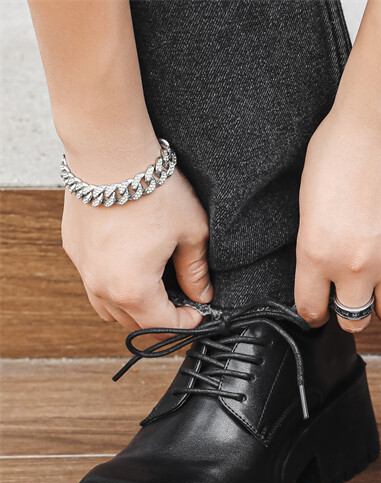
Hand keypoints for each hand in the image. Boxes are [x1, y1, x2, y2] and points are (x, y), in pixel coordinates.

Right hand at [61, 141, 210, 331]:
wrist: (110, 152)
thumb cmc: (153, 190)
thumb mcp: (192, 234)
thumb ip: (196, 272)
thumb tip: (201, 295)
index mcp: (133, 290)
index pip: (163, 327)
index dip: (188, 325)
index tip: (200, 313)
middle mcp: (102, 286)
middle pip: (135, 325)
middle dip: (162, 321)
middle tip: (184, 305)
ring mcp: (83, 269)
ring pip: (110, 310)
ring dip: (135, 309)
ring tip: (159, 291)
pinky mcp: (74, 250)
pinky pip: (94, 284)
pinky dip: (115, 287)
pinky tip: (135, 268)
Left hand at [295, 106, 380, 331]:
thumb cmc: (341, 150)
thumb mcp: (308, 205)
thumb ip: (316, 246)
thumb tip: (324, 272)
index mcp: (316, 255)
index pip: (312, 311)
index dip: (317, 311)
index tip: (322, 307)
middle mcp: (353, 267)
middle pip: (354, 321)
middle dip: (351, 309)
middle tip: (355, 292)